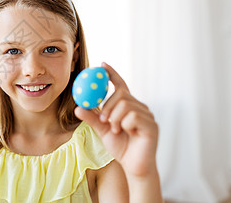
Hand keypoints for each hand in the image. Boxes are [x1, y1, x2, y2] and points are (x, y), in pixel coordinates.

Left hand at [74, 62, 158, 177]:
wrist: (134, 166)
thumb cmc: (121, 147)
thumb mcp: (102, 130)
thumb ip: (92, 118)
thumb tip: (78, 107)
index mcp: (128, 106)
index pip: (121, 85)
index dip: (112, 74)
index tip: (102, 65)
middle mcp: (139, 108)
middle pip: (121, 94)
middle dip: (107, 106)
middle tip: (103, 119)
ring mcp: (147, 116)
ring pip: (125, 105)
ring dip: (114, 118)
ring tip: (115, 129)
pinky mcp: (152, 125)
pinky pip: (133, 116)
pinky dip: (124, 124)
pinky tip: (126, 132)